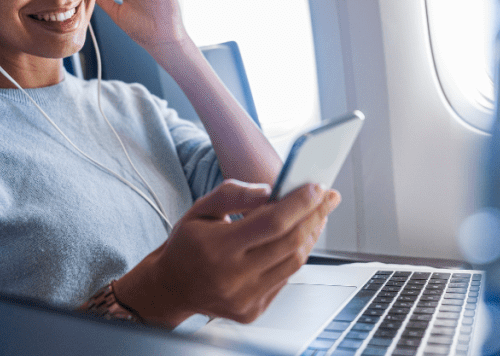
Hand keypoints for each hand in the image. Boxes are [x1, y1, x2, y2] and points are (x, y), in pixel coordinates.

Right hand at [115, 179, 340, 327]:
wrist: (172, 287)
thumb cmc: (187, 244)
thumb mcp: (200, 209)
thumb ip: (233, 194)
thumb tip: (269, 190)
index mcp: (217, 249)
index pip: (271, 223)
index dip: (299, 204)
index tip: (317, 187)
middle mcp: (232, 278)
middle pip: (289, 243)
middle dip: (315, 216)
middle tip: (327, 197)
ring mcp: (244, 298)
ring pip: (293, 263)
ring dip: (311, 235)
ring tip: (318, 214)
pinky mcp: (252, 311)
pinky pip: (285, 279)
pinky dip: (296, 255)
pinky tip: (300, 237)